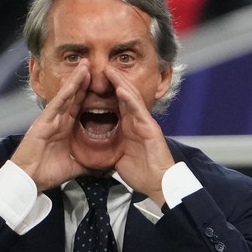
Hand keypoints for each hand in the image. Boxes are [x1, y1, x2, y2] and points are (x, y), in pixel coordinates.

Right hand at [11, 61, 90, 191]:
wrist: (29, 180)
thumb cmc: (46, 173)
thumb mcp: (74, 166)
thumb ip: (88, 163)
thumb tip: (104, 166)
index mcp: (65, 129)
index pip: (79, 108)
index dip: (89, 95)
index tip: (102, 84)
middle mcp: (58, 121)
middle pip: (74, 97)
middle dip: (84, 81)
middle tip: (94, 65)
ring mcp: (50, 120)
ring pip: (66, 96)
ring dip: (76, 80)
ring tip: (86, 65)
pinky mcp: (43, 122)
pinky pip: (57, 104)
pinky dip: (66, 92)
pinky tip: (74, 82)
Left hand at [109, 66, 173, 205]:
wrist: (158, 185)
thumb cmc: (141, 173)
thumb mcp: (119, 157)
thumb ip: (110, 147)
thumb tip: (95, 147)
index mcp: (130, 127)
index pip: (117, 104)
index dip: (107, 92)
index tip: (93, 82)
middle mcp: (138, 122)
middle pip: (124, 96)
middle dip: (114, 81)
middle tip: (101, 67)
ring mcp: (145, 123)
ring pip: (131, 98)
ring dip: (120, 83)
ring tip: (109, 70)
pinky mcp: (150, 129)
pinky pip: (138, 110)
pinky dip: (129, 99)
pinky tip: (120, 89)